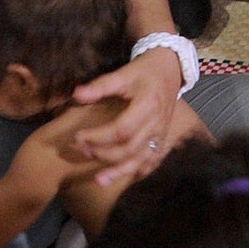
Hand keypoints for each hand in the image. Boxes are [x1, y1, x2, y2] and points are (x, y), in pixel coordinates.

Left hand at [71, 47, 180, 185]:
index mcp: (148, 105)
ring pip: (142, 158)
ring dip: (120, 171)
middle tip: (82, 150)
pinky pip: (152, 159)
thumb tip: (76, 94)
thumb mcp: (124, 73)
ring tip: (99, 180)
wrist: (172, 68)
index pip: (121, 129)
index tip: (77, 136)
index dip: (98, 137)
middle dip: (104, 153)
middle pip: (130, 147)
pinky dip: (138, 170)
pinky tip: (123, 176)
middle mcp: (157, 122)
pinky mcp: (162, 136)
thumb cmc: (146, 70)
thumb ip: (101, 86)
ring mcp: (161, 131)